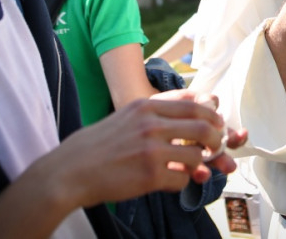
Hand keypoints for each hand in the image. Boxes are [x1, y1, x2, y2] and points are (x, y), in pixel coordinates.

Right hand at [49, 92, 235, 206]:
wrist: (69, 172)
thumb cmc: (96, 146)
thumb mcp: (125, 117)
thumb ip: (155, 116)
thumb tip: (190, 120)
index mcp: (145, 106)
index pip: (193, 103)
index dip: (211, 115)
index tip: (216, 124)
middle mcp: (151, 123)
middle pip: (203, 127)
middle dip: (215, 140)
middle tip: (214, 148)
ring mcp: (151, 149)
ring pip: (197, 156)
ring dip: (197, 165)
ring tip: (186, 168)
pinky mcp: (150, 174)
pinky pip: (182, 179)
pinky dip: (180, 182)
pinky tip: (166, 181)